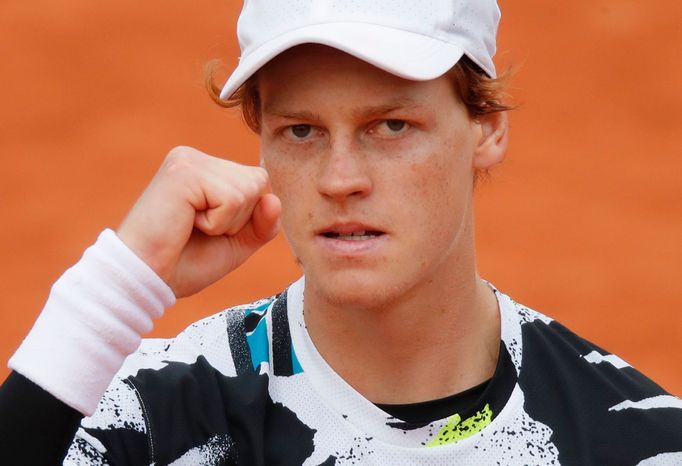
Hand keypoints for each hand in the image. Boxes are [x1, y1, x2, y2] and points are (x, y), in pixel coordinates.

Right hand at [117, 146, 280, 297]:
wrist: (146, 280)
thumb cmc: (185, 263)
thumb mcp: (238, 243)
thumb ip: (264, 222)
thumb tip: (273, 199)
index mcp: (206, 169)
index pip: (258, 182)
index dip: (247, 217)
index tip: (209, 230)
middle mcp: (196, 158)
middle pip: (258, 182)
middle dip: (239, 219)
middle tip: (199, 230)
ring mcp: (188, 160)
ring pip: (248, 190)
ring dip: (227, 222)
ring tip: (192, 227)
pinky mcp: (184, 171)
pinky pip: (232, 198)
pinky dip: (217, 223)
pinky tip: (187, 224)